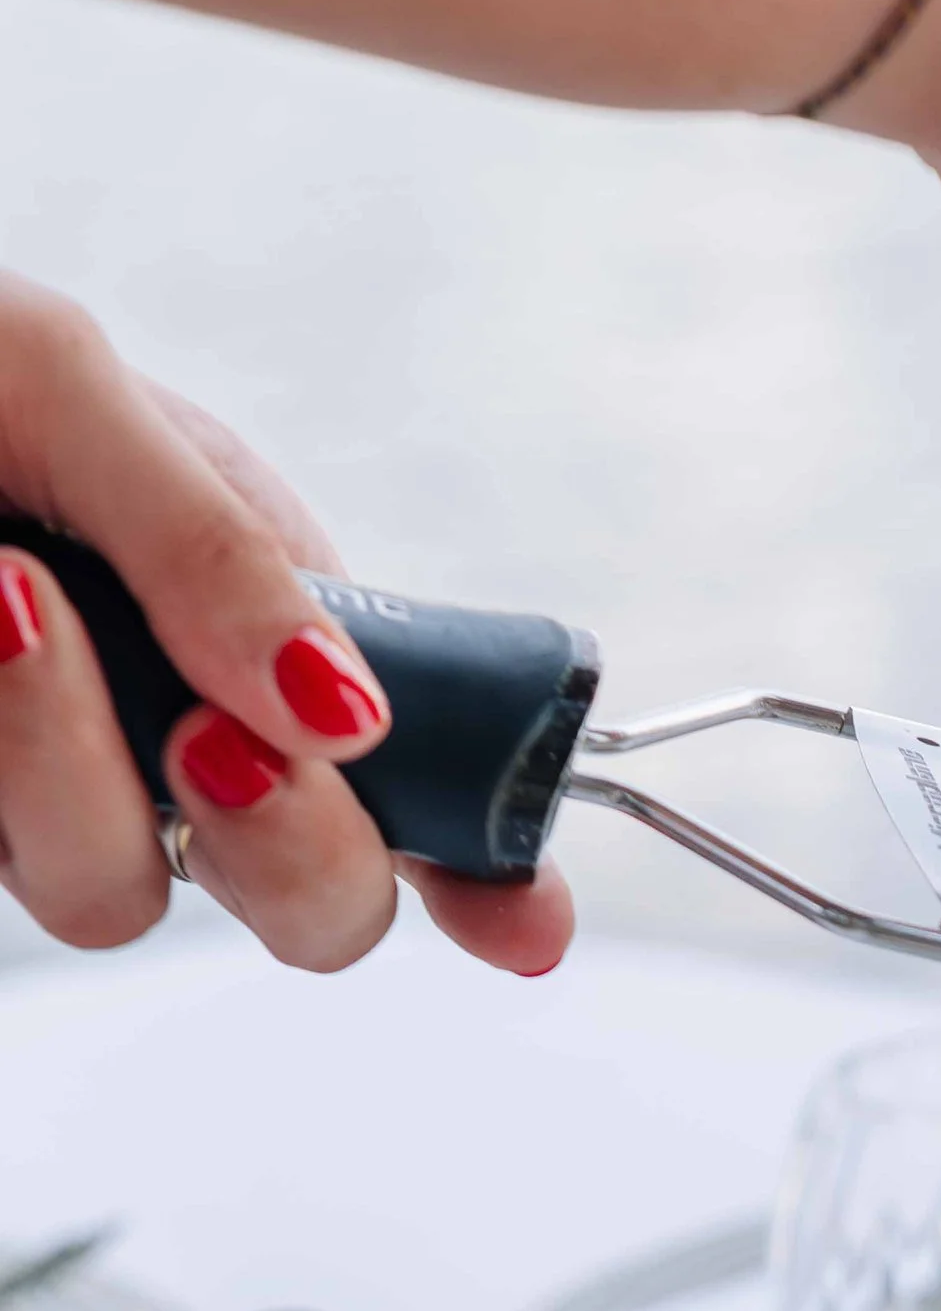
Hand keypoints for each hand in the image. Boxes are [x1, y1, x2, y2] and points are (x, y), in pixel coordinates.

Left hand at [0, 274, 570, 972]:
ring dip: (68, 766)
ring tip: (1, 593)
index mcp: (252, 630)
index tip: (519, 923)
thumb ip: (221, 549)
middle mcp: (161, 734)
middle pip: (304, 898)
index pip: (413, 782)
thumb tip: (347, 717)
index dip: (486, 868)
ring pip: (112, 896)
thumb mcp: (74, 387)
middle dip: (292, 843)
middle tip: (224, 746)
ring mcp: (38, 792)